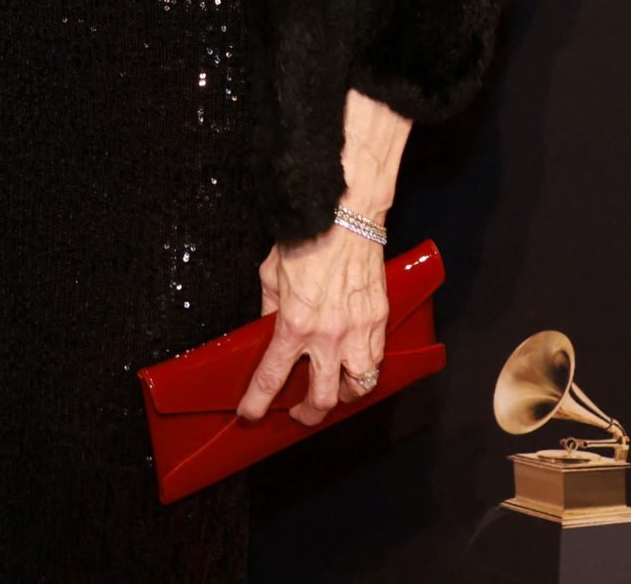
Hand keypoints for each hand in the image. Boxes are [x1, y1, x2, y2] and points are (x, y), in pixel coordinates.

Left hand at [237, 226, 389, 426]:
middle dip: (307, 414)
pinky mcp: (380, 320)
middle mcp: (329, 336)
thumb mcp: (271, 274)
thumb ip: (269, 307)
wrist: (346, 215)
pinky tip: (356, 364)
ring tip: (333, 390)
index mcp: (295, 324)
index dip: (258, 402)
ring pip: (358, 386)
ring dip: (343, 395)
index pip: (272, 377)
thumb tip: (266, 329)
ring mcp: (359, 331)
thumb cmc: (308, 238)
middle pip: (323, 398)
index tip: (250, 414)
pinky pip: (377, 360)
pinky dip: (366, 369)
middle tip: (298, 413)